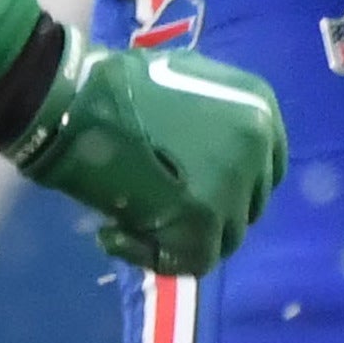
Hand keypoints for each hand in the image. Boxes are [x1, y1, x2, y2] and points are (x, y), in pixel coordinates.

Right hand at [2, 40, 288, 275]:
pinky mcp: (204, 219)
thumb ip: (211, 117)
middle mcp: (258, 145)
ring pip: (225, 237)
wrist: (77, 99)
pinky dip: (155, 258)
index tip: (197, 190)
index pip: (266, 168)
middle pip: (249, 204)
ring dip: (182, 237)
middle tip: (163, 209)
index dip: (233, 185)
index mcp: (258, 107)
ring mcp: (234, 183)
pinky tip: (114, 236)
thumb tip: (210, 155)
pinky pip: (195, 261)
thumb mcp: (186, 81)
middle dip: (210, 212)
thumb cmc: (117, 85)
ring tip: (133, 223)